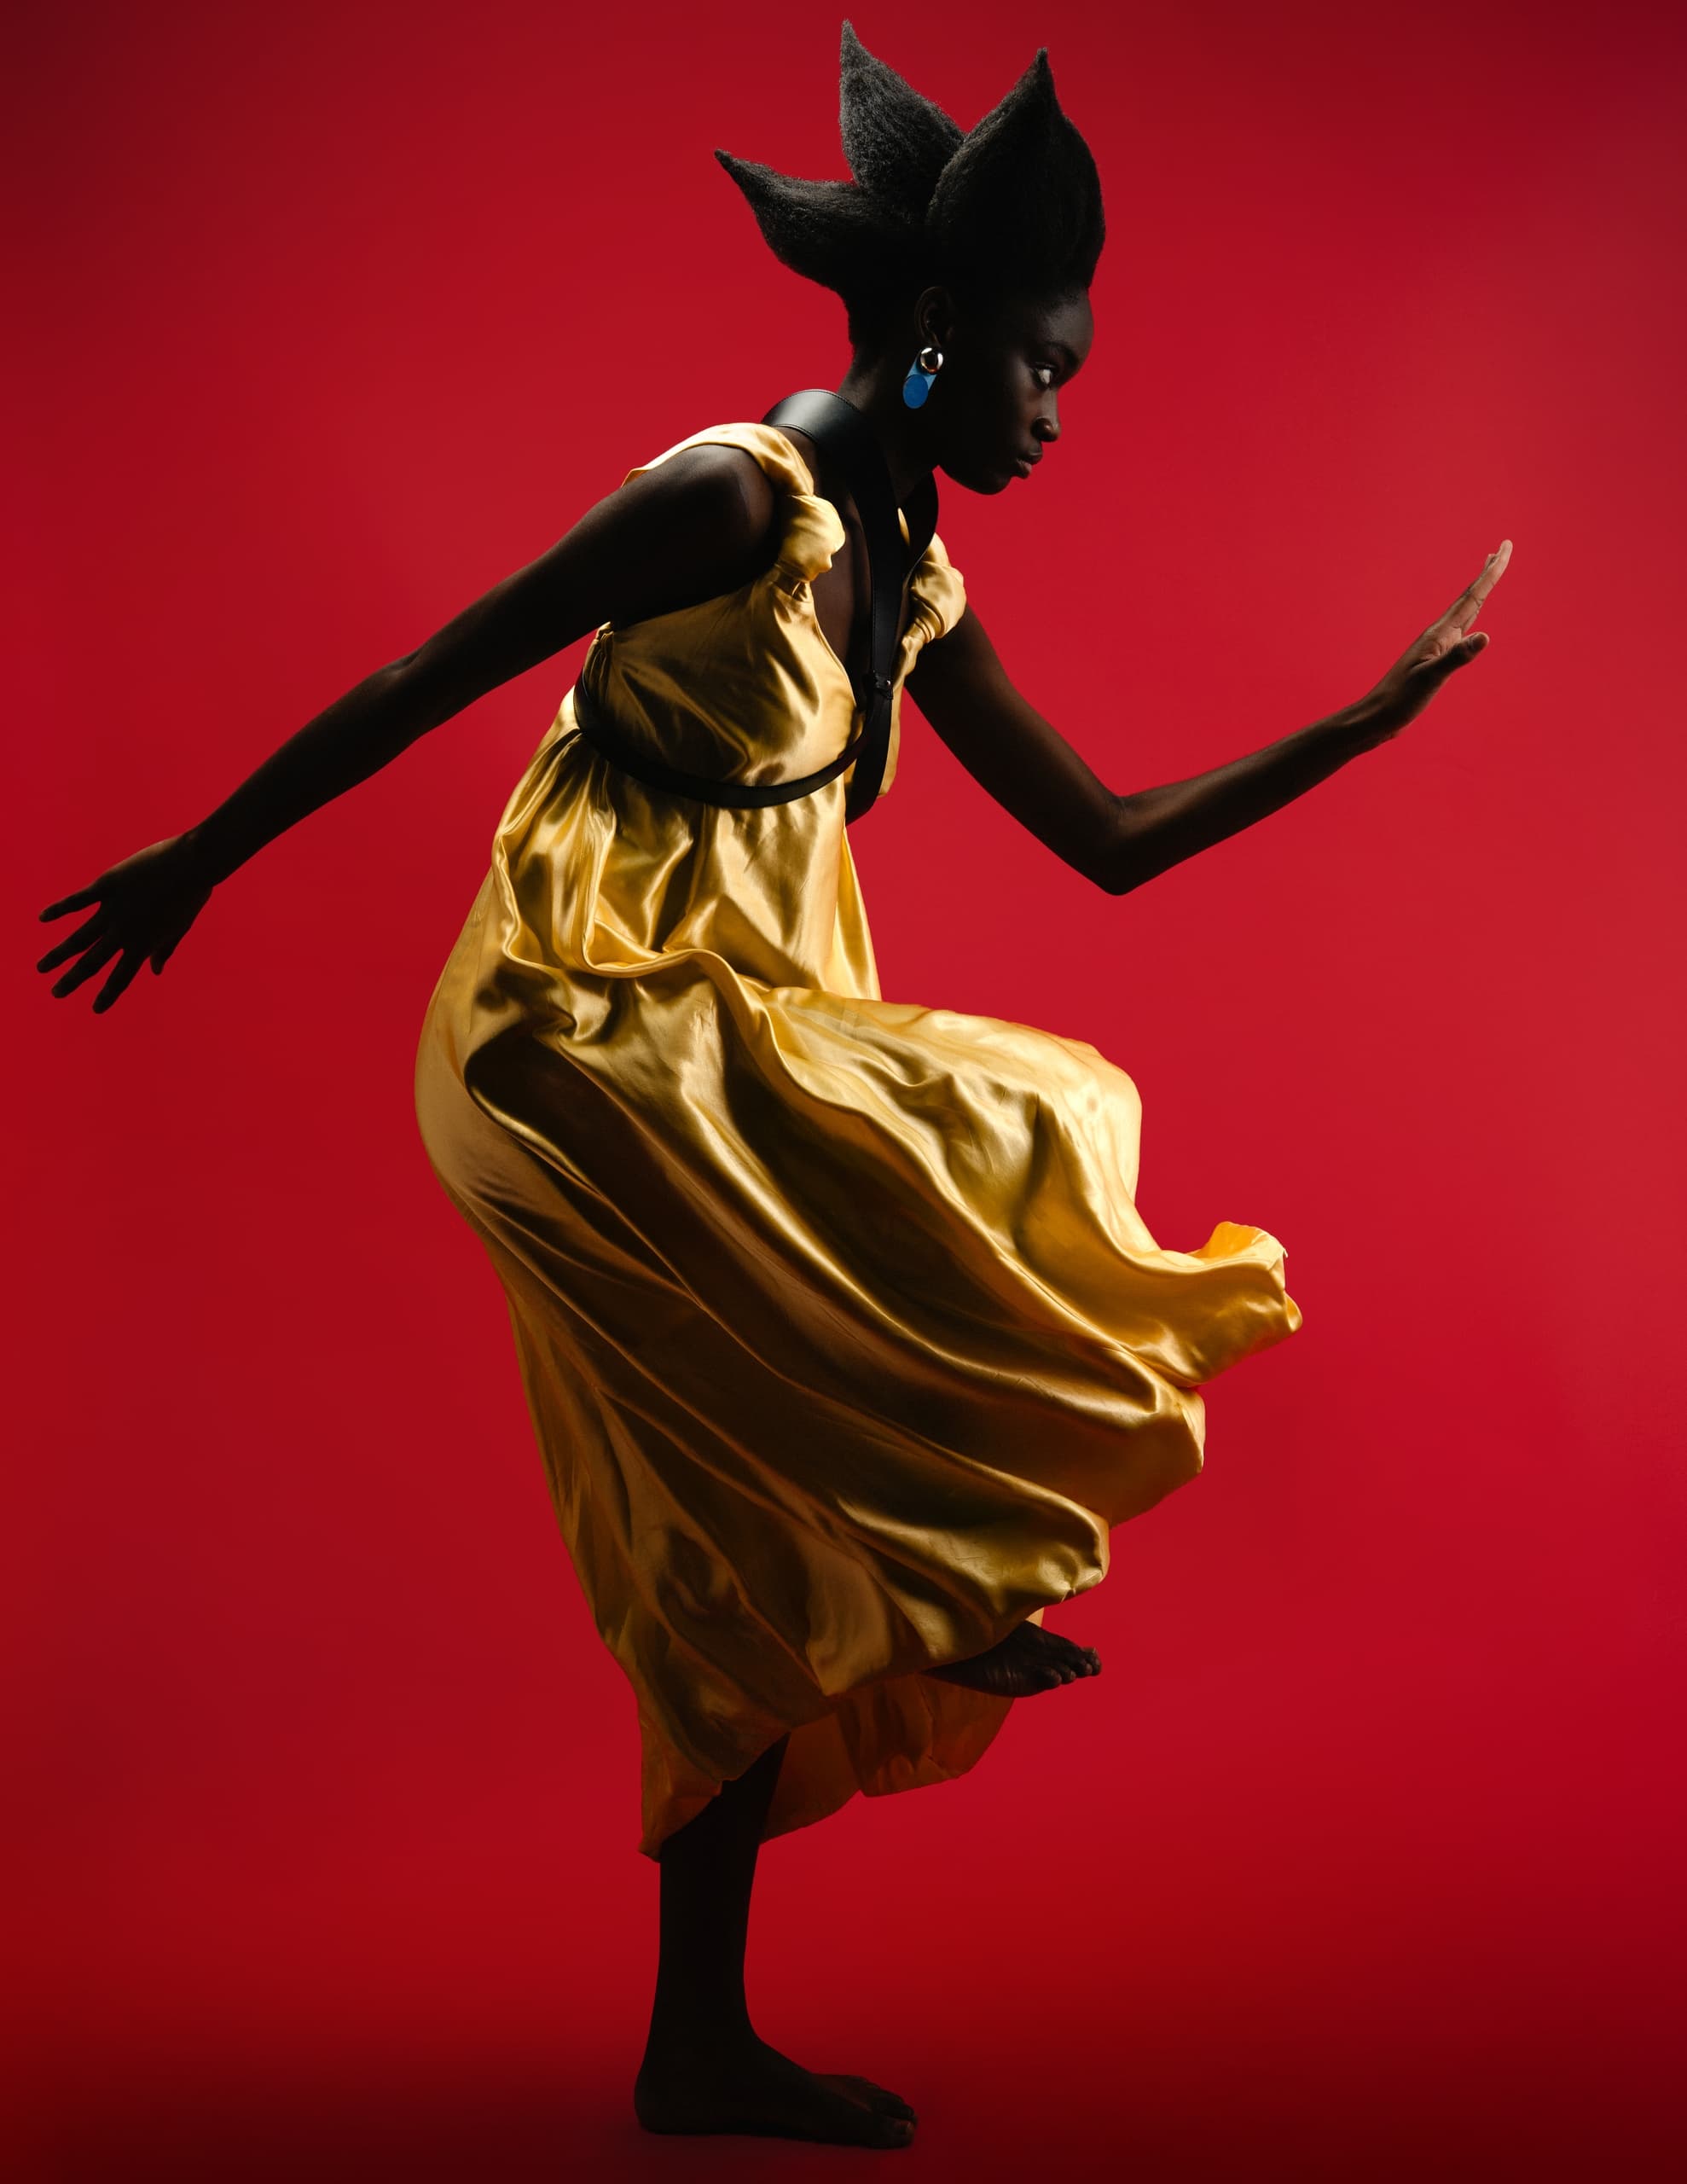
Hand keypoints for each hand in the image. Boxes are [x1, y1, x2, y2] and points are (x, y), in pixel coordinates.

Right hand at [37, 832, 217, 1013]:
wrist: (191, 864)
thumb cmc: (191, 895)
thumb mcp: (180, 927)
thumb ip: (164, 949)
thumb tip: (156, 971)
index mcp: (144, 944)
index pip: (122, 977)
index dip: (109, 995)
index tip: (96, 1009)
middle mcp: (125, 932)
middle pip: (93, 962)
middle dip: (72, 980)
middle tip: (56, 993)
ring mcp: (113, 910)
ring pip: (79, 938)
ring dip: (58, 955)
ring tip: (41, 968)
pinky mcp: (107, 886)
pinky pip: (77, 901)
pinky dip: (59, 909)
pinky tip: (42, 918)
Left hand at [1352, 539, 1512, 743]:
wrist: (1377, 717)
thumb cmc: (1400, 700)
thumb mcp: (1431, 679)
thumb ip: (1457, 657)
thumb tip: (1485, 636)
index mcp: (1440, 634)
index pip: (1473, 597)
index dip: (1491, 573)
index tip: (1506, 547)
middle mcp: (1439, 634)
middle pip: (1469, 597)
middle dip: (1488, 573)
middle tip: (1503, 548)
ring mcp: (1437, 646)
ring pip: (1465, 611)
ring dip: (1479, 592)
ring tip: (1488, 574)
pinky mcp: (1434, 660)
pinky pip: (1459, 631)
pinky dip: (1469, 618)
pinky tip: (1470, 623)